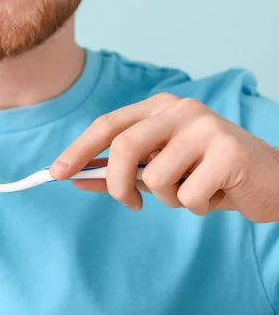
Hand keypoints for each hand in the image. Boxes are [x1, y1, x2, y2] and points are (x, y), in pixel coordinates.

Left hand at [49, 93, 278, 222]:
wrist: (269, 180)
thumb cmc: (207, 173)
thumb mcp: (158, 171)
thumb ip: (120, 172)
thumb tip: (75, 177)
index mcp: (159, 108)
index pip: (108, 124)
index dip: (79, 149)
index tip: (56, 173)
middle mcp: (180, 109)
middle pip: (124, 147)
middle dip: (117, 184)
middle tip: (128, 203)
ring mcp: (206, 126)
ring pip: (157, 178)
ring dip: (170, 198)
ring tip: (193, 191)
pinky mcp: (228, 151)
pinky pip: (188, 196)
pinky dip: (196, 206)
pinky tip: (217, 194)